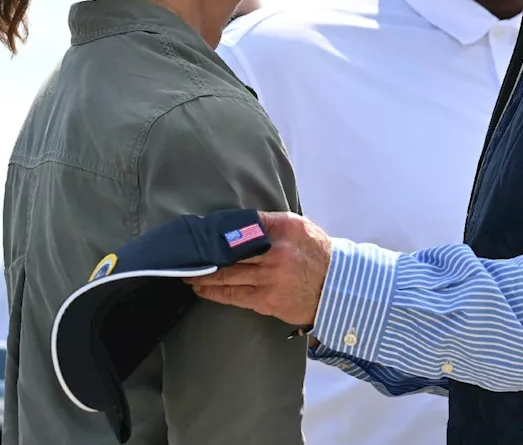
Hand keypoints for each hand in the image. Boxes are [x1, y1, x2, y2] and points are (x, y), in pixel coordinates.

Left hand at [185, 211, 331, 326]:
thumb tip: (237, 223)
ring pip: (227, 275)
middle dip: (205, 254)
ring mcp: (270, 278)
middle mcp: (275, 252)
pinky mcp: (267, 300)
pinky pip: (234, 296)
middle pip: (230, 251)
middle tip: (185, 253)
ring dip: (204, 275)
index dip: (218, 230)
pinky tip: (201, 289)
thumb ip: (269, 222)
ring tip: (187, 273)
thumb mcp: (298, 227)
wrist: (337, 286)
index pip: (242, 225)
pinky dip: (215, 293)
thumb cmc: (315, 252)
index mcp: (282, 228)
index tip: (201, 231)